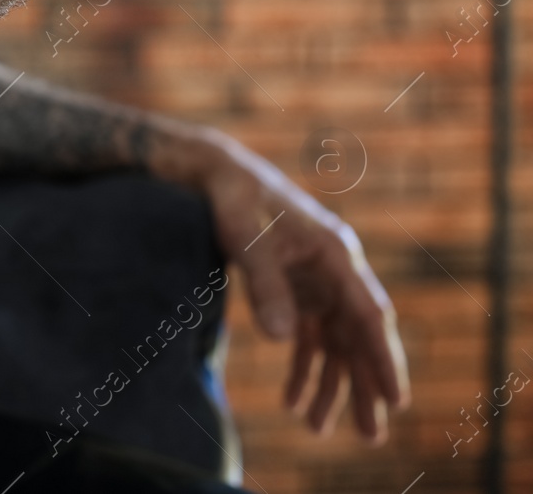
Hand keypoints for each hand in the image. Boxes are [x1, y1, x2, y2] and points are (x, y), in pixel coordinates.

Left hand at [193, 131, 410, 443]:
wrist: (215, 174)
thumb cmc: (234, 198)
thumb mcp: (246, 238)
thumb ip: (265, 285)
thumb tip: (281, 339)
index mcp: (336, 254)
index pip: (370, 315)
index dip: (383, 359)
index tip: (395, 399)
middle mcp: (334, 271)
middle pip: (357, 337)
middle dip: (364, 386)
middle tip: (370, 435)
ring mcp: (316, 282)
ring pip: (333, 343)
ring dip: (329, 385)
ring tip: (317, 428)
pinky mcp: (294, 289)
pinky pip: (306, 336)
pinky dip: (302, 367)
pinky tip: (291, 400)